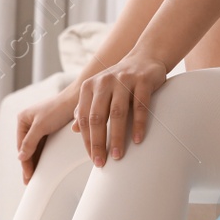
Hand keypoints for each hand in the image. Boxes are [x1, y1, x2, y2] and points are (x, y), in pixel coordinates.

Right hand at [15, 87, 77, 183]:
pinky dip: (42, 155)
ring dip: (34, 161)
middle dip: (28, 164)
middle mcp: (29, 122)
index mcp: (23, 120)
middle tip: (29, 181)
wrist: (77, 99)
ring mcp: (39, 126)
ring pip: (35, 148)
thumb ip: (30, 142)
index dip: (25, 162)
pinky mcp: (49, 128)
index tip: (28, 175)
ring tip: (34, 176)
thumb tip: (21, 157)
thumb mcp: (41, 126)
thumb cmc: (59, 108)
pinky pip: (43, 145)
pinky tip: (42, 165)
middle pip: (27, 148)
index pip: (21, 146)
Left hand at [70, 51, 170, 166]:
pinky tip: (137, 140)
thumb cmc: (120, 80)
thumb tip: (75, 129)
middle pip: (97, 117)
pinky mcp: (143, 81)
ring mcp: (123, 80)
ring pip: (117, 113)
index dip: (87, 140)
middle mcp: (104, 82)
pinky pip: (140, 107)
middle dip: (98, 143)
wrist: (145, 57)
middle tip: (101, 162)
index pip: (84, 118)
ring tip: (117, 155)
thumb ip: (87, 107)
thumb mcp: (100, 91)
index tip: (93, 158)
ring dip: (116, 137)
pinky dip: (139, 125)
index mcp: (90, 86)